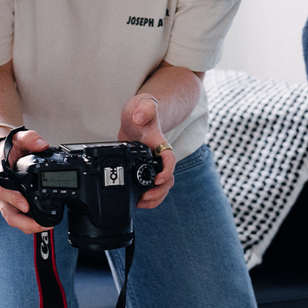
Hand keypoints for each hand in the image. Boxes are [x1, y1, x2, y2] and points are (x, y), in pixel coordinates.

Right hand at [0, 128, 49, 233]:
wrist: (1, 154)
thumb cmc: (9, 148)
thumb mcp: (18, 138)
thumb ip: (30, 139)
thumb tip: (43, 145)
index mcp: (0, 176)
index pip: (3, 190)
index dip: (13, 199)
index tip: (25, 205)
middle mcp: (0, 191)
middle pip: (8, 212)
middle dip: (24, 222)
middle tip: (41, 224)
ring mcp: (5, 200)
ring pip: (13, 219)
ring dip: (27, 225)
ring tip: (45, 226)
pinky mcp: (11, 205)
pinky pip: (18, 218)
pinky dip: (28, 223)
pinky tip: (41, 223)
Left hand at [118, 93, 175, 208]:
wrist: (137, 114)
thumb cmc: (142, 109)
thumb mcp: (143, 104)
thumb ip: (144, 109)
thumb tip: (139, 117)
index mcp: (160, 143)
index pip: (170, 159)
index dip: (167, 171)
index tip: (158, 179)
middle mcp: (159, 156)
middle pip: (168, 178)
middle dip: (159, 191)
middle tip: (145, 196)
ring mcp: (152, 164)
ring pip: (162, 186)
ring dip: (155, 198)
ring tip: (140, 203)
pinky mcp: (143, 169)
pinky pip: (151, 187)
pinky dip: (147, 197)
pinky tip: (137, 201)